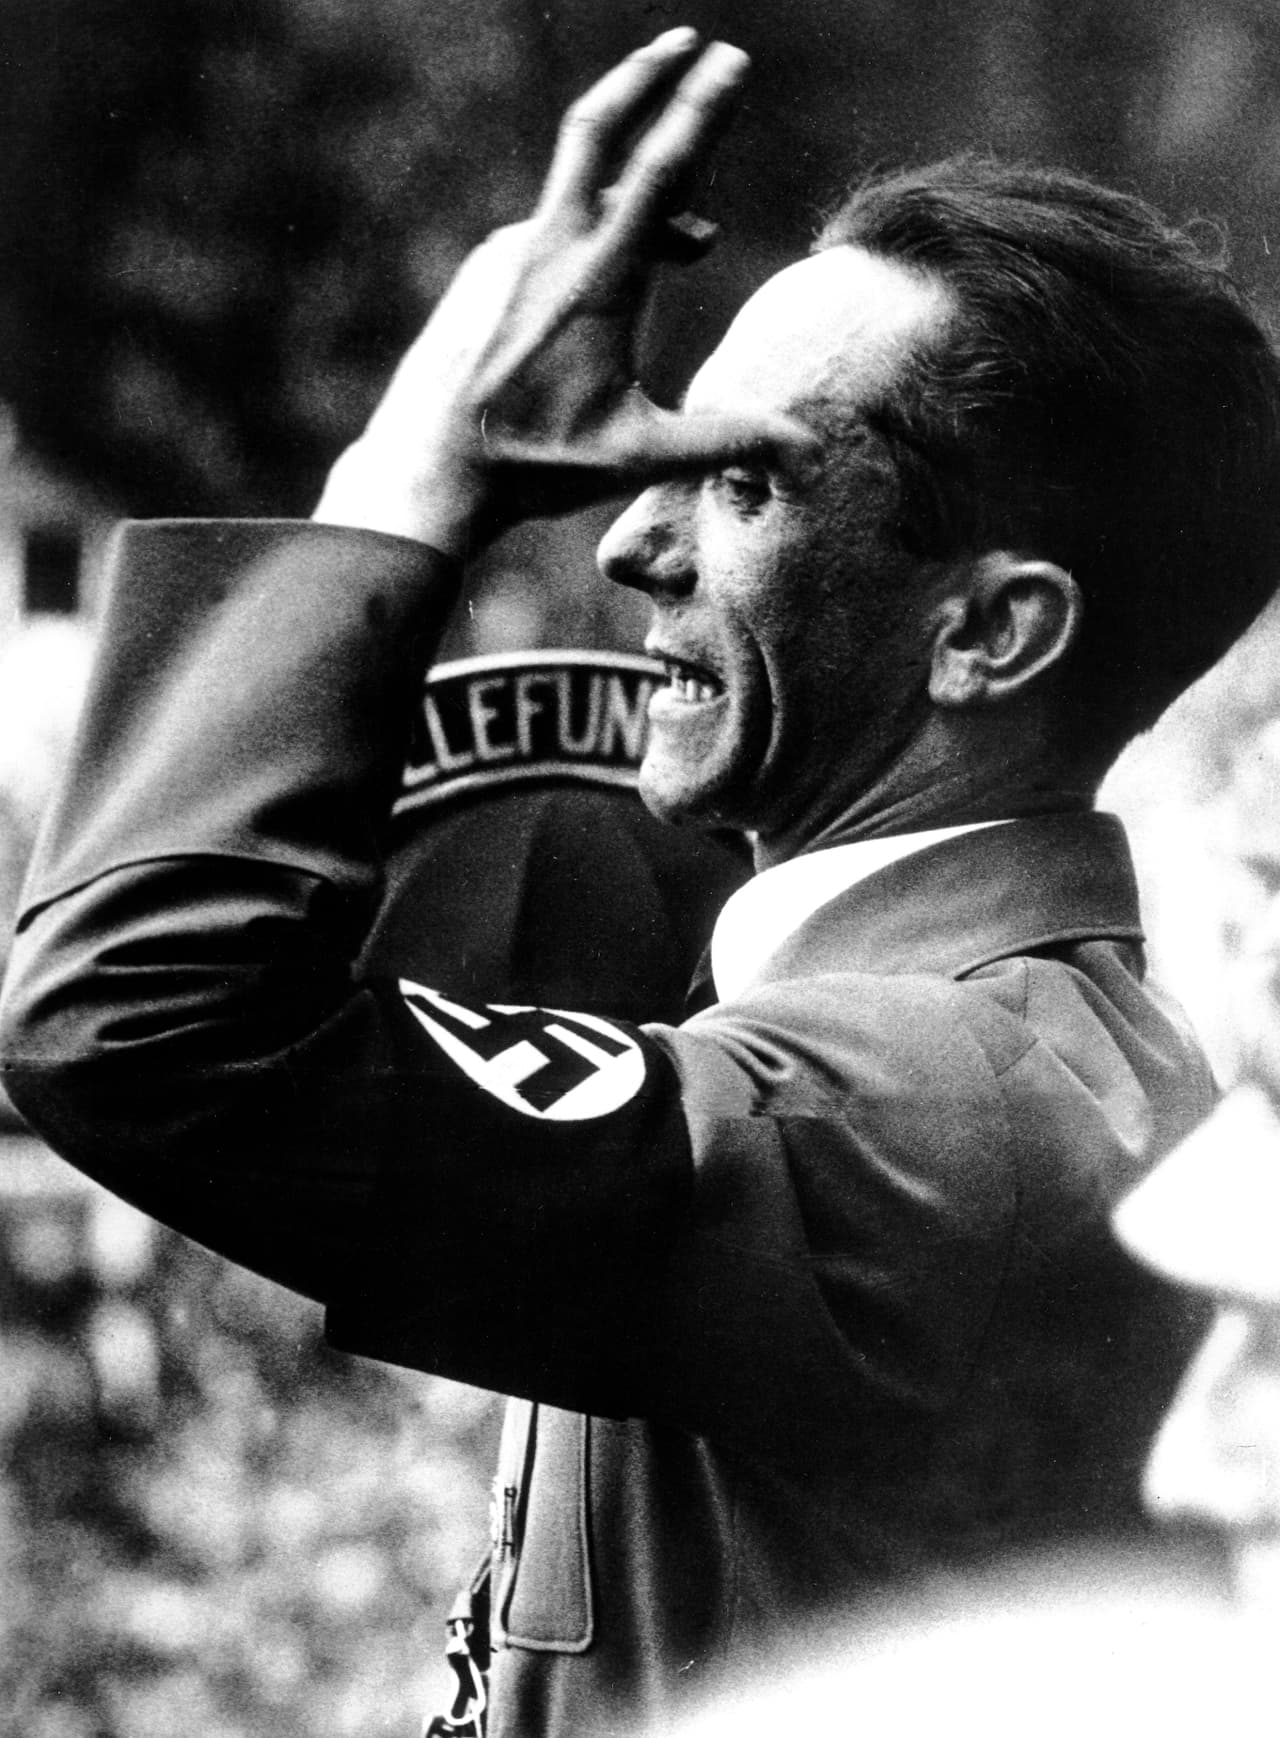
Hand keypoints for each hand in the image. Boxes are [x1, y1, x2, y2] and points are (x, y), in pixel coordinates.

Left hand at [315, 28, 816, 553]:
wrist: (434, 469)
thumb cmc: (538, 466)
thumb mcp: (640, 457)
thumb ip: (725, 442)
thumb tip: (808, 454)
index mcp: (598, 282)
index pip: (660, 173)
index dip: (700, 109)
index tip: (731, 60)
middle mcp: (551, 250)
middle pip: (597, 127)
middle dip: (647, 76)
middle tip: (689, 39)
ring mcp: (513, 255)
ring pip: (583, 188)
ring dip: (639, 184)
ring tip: (693, 241)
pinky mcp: (490, 272)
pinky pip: (556, 228)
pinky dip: (601, 227)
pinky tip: (628, 276)